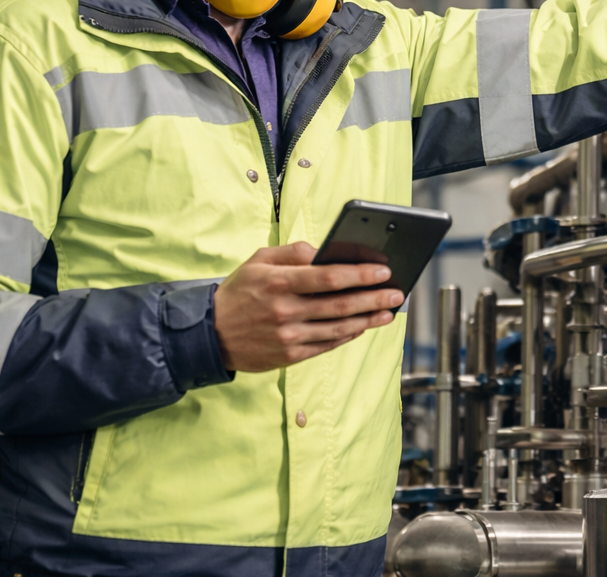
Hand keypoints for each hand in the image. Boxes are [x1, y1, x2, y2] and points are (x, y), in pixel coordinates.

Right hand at [213, 242, 402, 371]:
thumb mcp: (259, 260)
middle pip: (340, 305)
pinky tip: (363, 327)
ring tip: (388, 312)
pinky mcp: (289, 356)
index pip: (328, 277)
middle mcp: (285, 311)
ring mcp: (288, 336)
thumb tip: (325, 251)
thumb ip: (293, 253)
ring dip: (368, 320)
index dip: (359, 274)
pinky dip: (348, 335)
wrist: (210, 334)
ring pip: (338, 328)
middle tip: (396, 292)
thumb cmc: (239, 291)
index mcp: (279, 282)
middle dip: (373, 298)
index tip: (383, 271)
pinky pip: (326, 345)